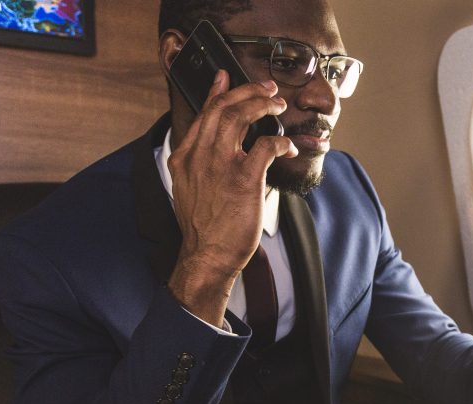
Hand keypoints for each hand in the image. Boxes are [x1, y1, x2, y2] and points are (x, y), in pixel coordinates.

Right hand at [166, 70, 297, 325]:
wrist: (206, 256)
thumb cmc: (204, 229)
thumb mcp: (188, 189)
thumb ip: (199, 165)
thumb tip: (217, 152)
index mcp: (185, 156)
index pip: (203, 114)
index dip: (217, 92)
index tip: (226, 77)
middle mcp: (200, 155)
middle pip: (223, 108)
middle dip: (247, 91)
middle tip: (266, 88)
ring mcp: (221, 165)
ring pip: (241, 117)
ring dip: (263, 105)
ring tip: (277, 104)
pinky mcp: (244, 179)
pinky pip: (266, 146)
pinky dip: (280, 140)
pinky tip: (288, 144)